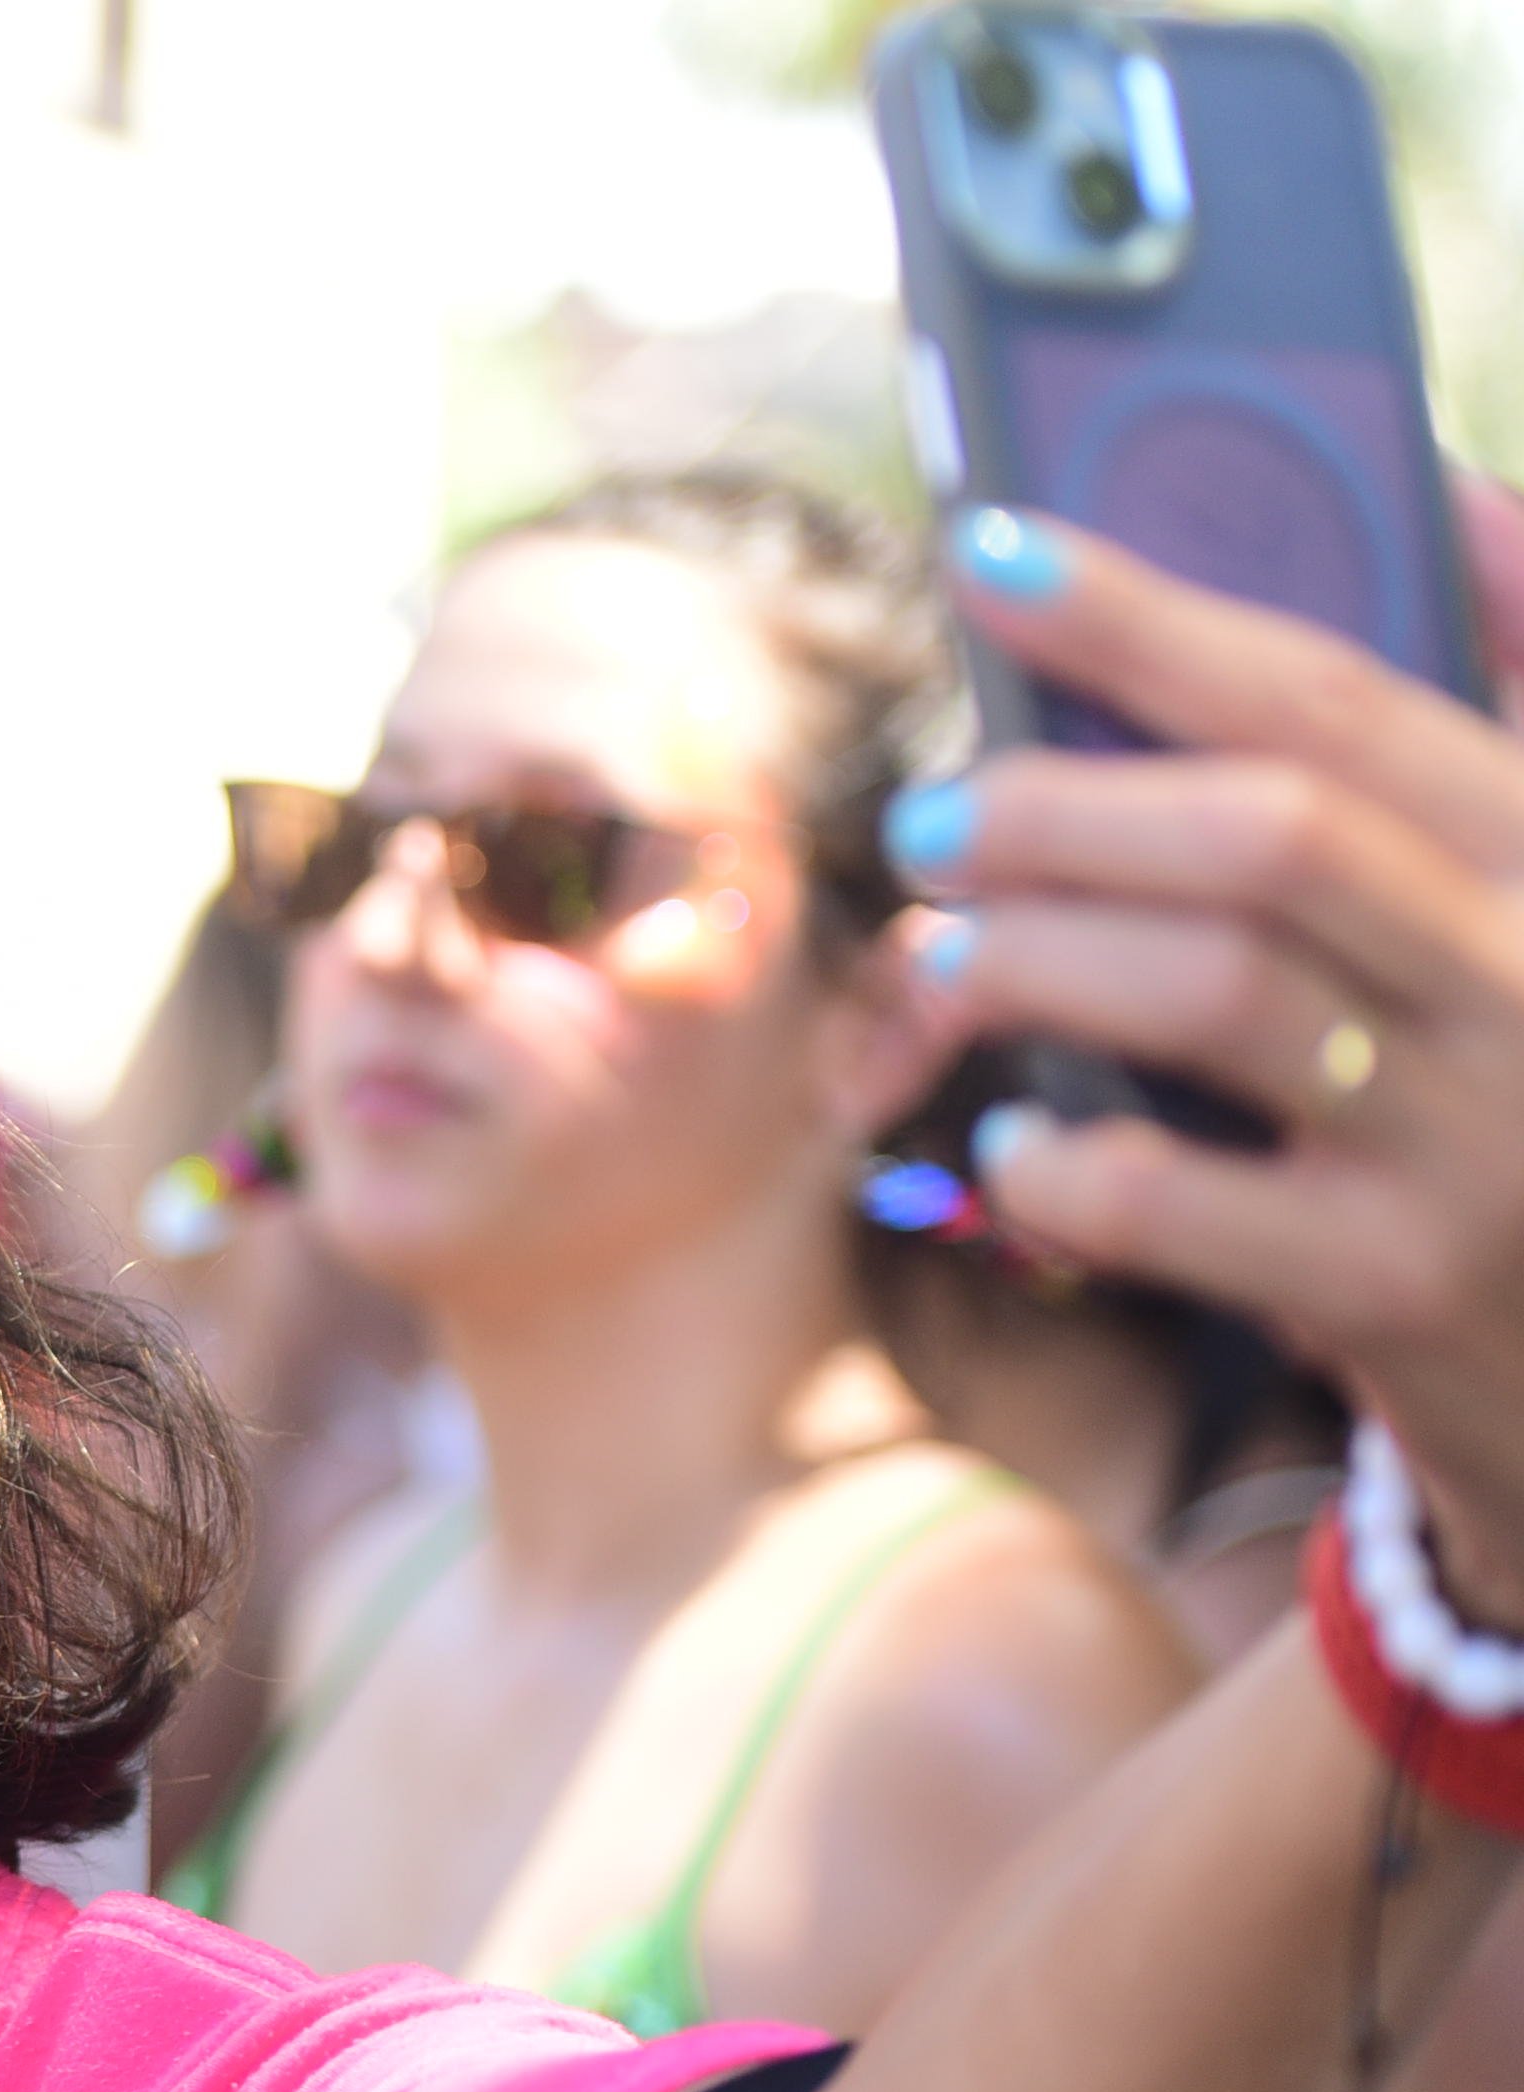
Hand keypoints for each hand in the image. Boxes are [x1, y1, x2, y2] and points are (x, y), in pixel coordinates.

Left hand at [902, 498, 1523, 1621]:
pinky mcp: (1399, 1286)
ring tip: (948, 955)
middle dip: (1065, 807)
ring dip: (1033, 957)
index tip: (993, 554)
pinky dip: (1054, 1161)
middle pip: (1274, 835)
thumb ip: (1509, 693)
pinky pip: (1168, 1195)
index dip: (1155, 617)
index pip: (1345, 697)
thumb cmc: (1516, 1089)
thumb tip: (1459, 496)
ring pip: (1213, 992)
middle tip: (935, 821)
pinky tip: (1018, 1149)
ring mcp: (1478, 1140)